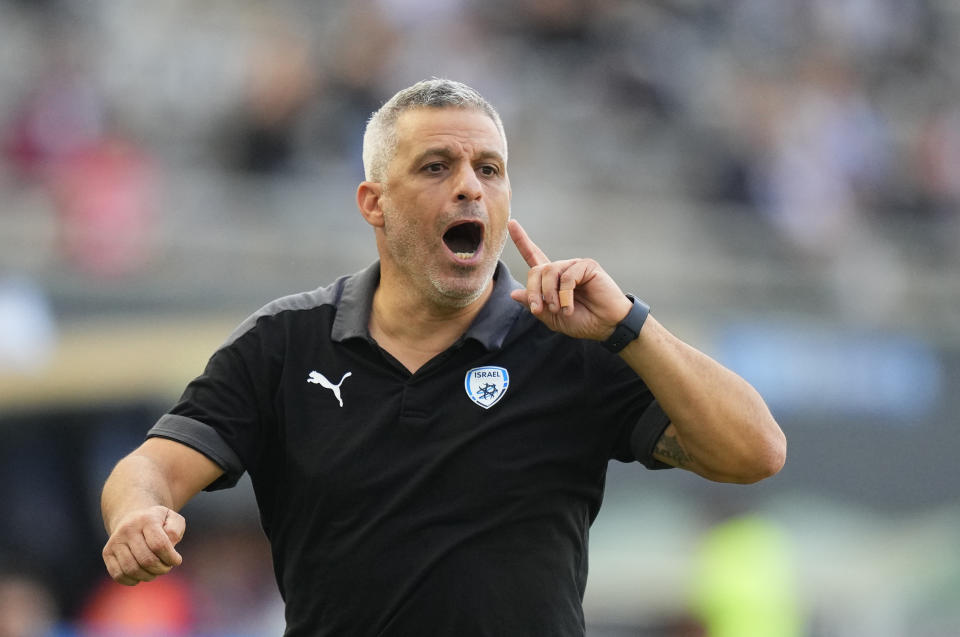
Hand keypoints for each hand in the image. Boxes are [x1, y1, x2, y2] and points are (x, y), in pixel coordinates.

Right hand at [102, 505, 184, 585]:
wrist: (133, 518)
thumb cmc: (159, 523)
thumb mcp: (173, 520)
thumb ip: (176, 531)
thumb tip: (169, 546)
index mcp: (147, 519)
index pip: (159, 545)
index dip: (171, 558)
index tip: (176, 560)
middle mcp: (128, 529)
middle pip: (146, 560)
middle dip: (161, 569)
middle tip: (166, 567)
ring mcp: (115, 541)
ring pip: (132, 569)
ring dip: (148, 576)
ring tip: (155, 571)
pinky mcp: (107, 552)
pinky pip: (119, 575)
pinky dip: (133, 580)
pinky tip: (142, 574)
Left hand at [508, 219, 632, 340]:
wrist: (606, 326)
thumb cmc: (582, 321)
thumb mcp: (552, 318)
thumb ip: (535, 306)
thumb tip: (514, 293)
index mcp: (552, 279)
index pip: (533, 256)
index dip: (522, 240)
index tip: (510, 223)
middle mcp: (562, 269)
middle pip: (536, 270)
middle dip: (533, 291)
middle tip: (539, 309)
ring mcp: (574, 266)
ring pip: (549, 271)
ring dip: (549, 293)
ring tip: (558, 309)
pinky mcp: (587, 266)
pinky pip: (567, 277)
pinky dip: (565, 295)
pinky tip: (569, 307)